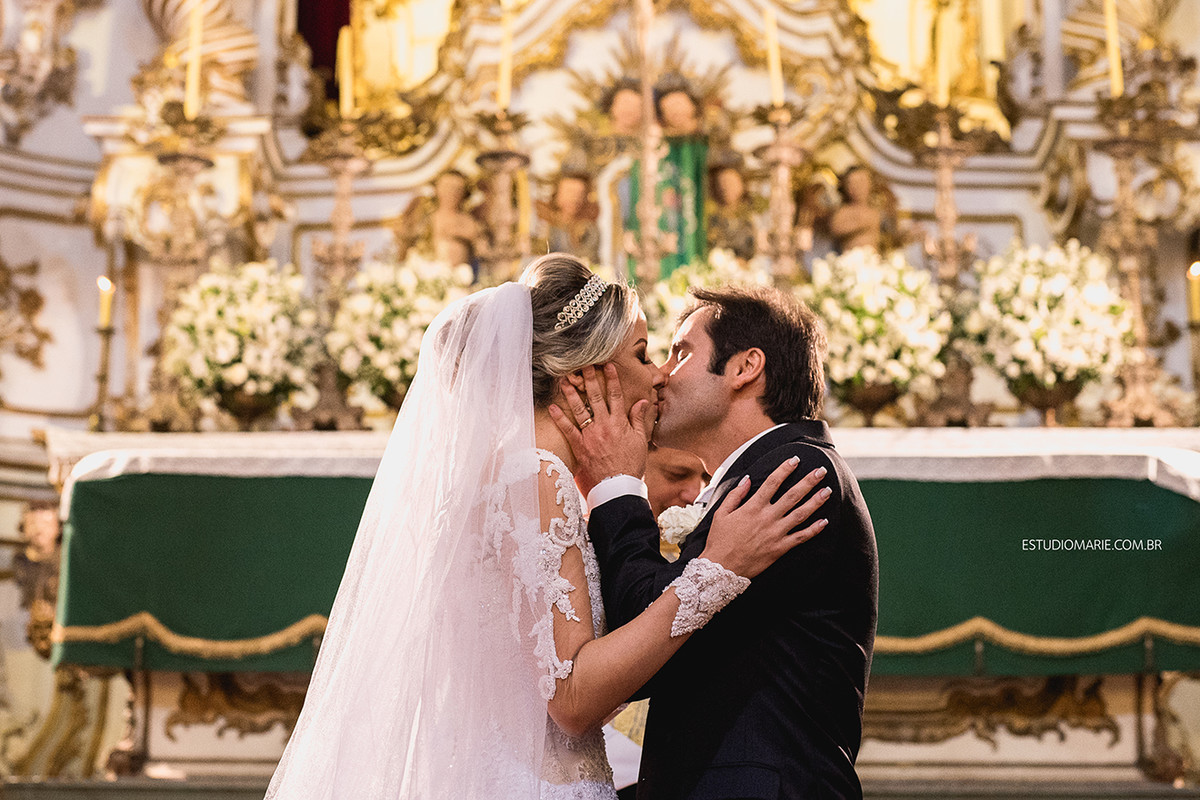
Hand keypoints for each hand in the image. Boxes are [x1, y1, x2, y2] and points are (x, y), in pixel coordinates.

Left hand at [548, 363, 653, 495]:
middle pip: (595, 397)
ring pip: (579, 409)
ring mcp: (590, 435)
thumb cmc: (632, 464)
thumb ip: (638, 419)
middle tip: (584, 365)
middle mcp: (604, 425)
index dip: (612, 379)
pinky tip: (552, 407)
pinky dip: (559, 418)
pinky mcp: (580, 446)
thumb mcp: (640, 440)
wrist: (618, 486)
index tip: (607, 366)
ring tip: (565, 380)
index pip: (615, 395)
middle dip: (589, 379)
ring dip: (571, 394)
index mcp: (619, 423)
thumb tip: (642, 401)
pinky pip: (567, 430)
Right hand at [700, 459, 829, 579]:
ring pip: (801, 514)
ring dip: (815, 502)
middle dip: (808, 481)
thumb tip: (746, 479)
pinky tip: (824, 521)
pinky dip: (814, 530)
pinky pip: (801, 537)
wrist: (722, 568)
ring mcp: (776, 533)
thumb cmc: (720, 540)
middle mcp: (767, 518)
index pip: (772, 482)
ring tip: (827, 491)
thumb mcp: (721, 513)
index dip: (785, 469)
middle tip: (821, 471)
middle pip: (793, 495)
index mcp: (753, 507)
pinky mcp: (780, 548)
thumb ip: (735, 495)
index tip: (795, 460)